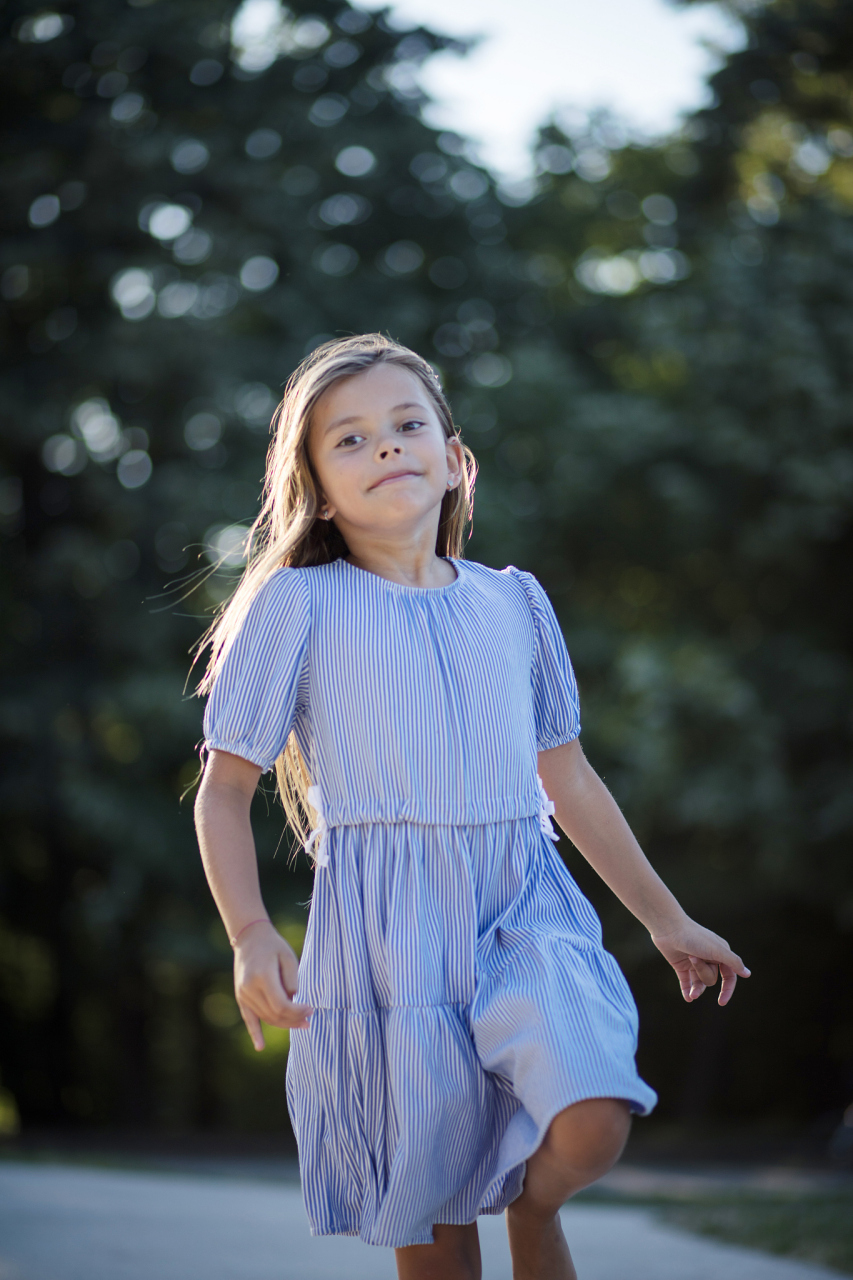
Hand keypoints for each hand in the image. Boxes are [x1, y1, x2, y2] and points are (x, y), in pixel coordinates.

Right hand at [233, 923, 312, 1049]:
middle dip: (293, 1019)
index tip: (311, 1009)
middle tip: (309, 1019)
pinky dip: (255, 1033)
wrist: (250, 938)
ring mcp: (243, 994)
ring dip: (283, 1024)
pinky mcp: (241, 997)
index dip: (298, 1011)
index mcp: (262, 977)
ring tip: (300, 1024)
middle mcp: (249, 988)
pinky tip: (260, 1047)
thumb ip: (292, 980)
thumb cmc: (273, 946)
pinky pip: (249, 1019)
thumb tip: (294, 1001)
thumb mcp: (288, 957)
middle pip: (274, 1014)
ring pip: (265, 1018)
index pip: (281, 1005)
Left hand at [651, 915, 750, 1005]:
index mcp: (720, 953)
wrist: (668, 928)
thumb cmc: (694, 937)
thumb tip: (747, 974)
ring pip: (699, 983)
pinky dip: (687, 991)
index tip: (721, 1002)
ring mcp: (694, 963)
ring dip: (695, 987)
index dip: (727, 989)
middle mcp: (708, 958)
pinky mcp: (681, 965)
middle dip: (703, 973)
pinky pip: (686, 983)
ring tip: (689, 987)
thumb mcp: (716, 950)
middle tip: (692, 957)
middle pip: (711, 979)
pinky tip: (688, 999)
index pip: (729, 976)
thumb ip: (733, 962)